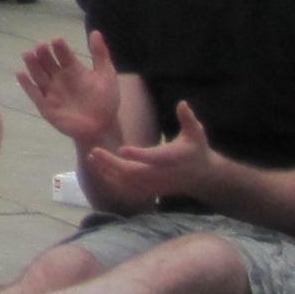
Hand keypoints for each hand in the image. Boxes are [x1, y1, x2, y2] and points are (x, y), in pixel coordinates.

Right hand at [18, 29, 125, 151]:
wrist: (102, 128)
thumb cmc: (105, 101)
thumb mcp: (106, 76)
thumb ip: (100, 55)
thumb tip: (95, 31)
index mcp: (73, 68)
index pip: (64, 54)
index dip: (60, 48)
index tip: (57, 41)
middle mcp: (59, 77)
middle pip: (48, 62)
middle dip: (44, 54)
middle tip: (41, 46)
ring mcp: (51, 91)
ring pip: (38, 75)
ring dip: (32, 65)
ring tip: (27, 55)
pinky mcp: (46, 106)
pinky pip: (34, 94)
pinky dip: (26, 85)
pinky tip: (20, 75)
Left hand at [97, 99, 222, 199]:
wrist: (202, 176)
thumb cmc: (196, 149)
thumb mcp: (196, 132)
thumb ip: (188, 119)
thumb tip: (182, 103)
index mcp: (173, 158)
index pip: (155, 158)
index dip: (139, 155)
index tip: (122, 149)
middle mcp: (162, 173)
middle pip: (135, 173)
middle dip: (113, 163)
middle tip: (95, 151)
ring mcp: (156, 184)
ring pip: (129, 182)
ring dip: (109, 171)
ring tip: (92, 158)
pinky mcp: (152, 190)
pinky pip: (130, 189)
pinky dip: (114, 181)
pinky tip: (99, 169)